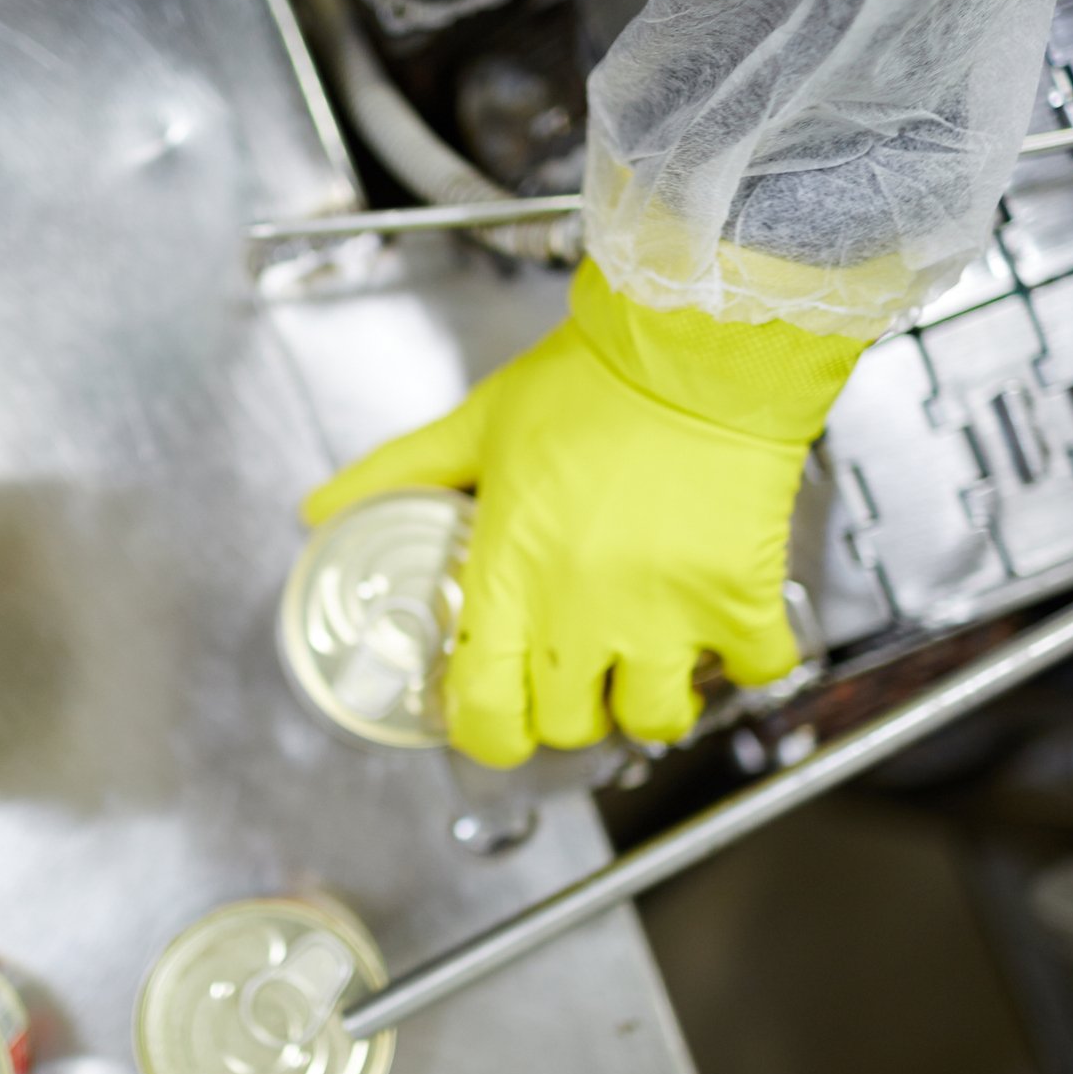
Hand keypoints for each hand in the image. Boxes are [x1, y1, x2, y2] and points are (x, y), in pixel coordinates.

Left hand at [304, 262, 860, 767]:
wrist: (695, 344)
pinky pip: (753, 669)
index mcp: (511, 576)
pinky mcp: (738, 596)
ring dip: (652, 698)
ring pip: (657, 719)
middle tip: (576, 662)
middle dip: (568, 706)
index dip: (490, 729)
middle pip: (570, 727)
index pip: (486, 715)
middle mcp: (584, 611)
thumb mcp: (474, 425)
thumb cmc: (590, 380)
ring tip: (652, 653)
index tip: (499, 711)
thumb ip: (396, 475)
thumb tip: (320, 510)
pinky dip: (745, 659)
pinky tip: (726, 623)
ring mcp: (666, 612)